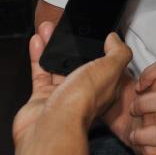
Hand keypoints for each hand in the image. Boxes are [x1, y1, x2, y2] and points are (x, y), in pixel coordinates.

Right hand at [12, 21, 132, 154]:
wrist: (50, 127)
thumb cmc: (80, 104)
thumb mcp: (109, 69)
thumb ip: (117, 52)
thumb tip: (115, 38)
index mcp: (106, 86)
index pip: (109, 63)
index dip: (104, 47)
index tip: (97, 31)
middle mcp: (85, 92)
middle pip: (81, 62)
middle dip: (75, 43)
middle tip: (69, 27)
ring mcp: (63, 95)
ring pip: (59, 64)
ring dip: (54, 45)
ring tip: (50, 28)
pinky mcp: (43, 98)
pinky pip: (41, 72)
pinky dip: (39, 55)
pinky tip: (38, 41)